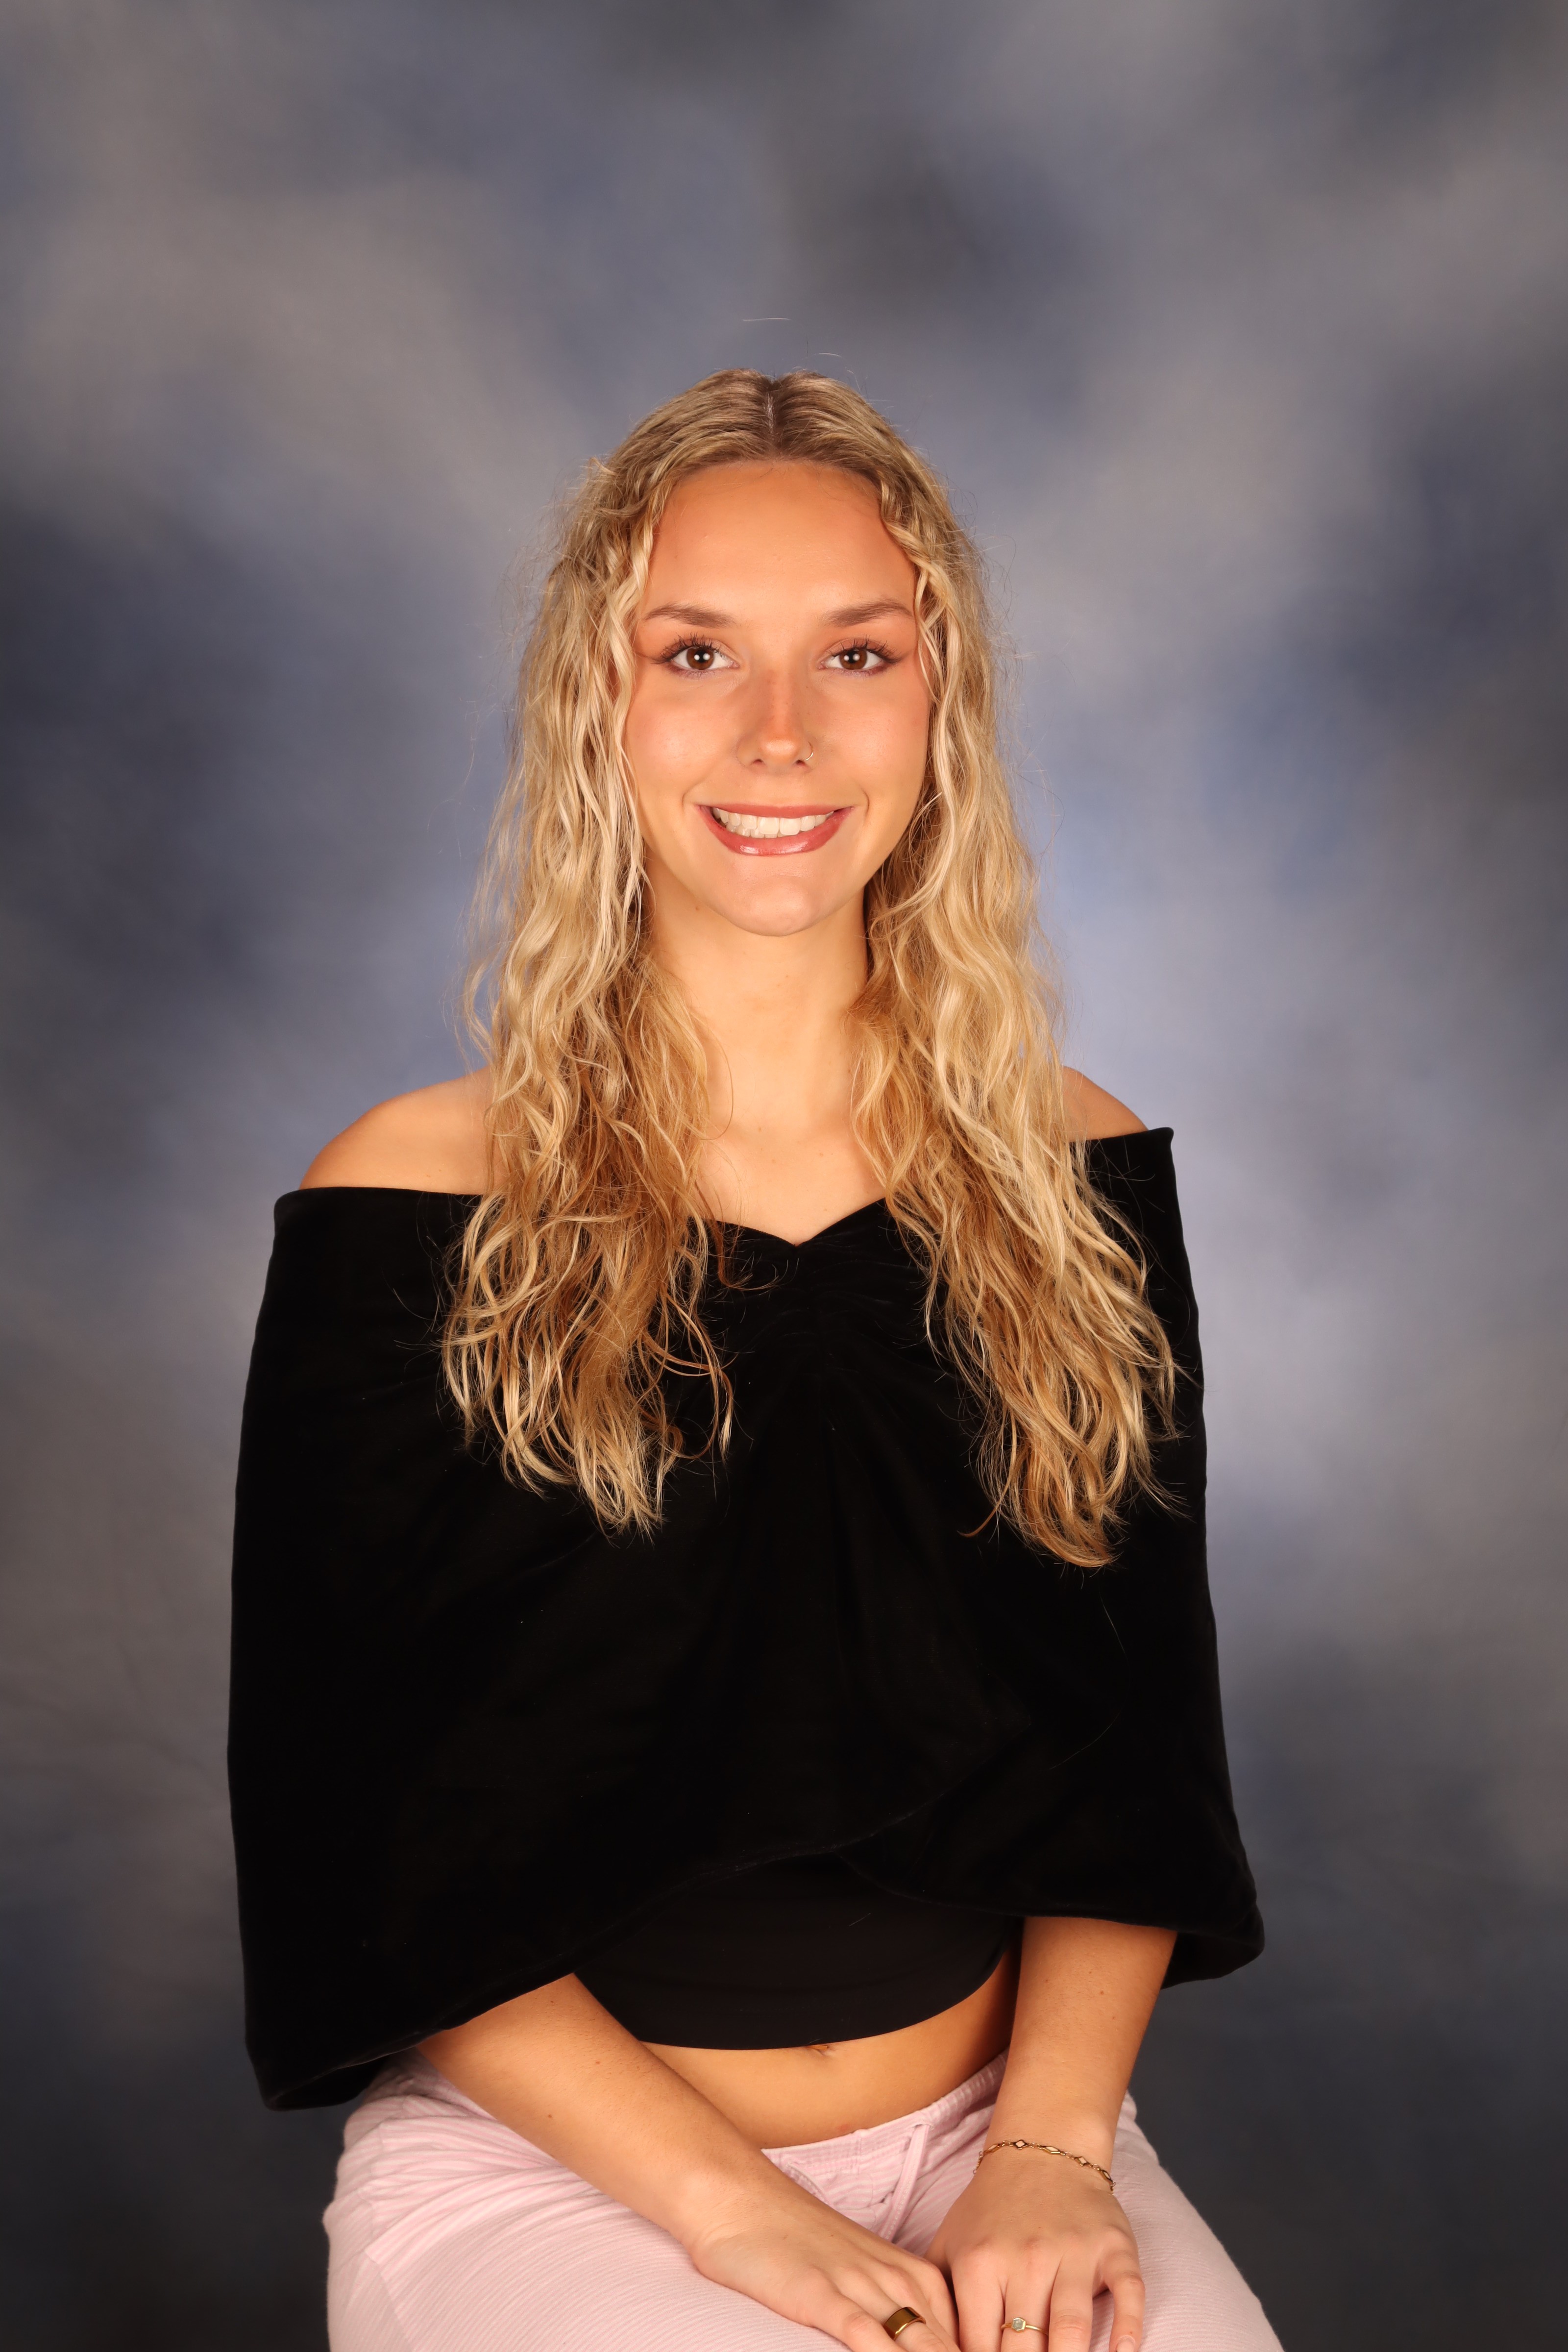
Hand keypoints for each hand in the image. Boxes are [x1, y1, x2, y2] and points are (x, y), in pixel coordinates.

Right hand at [687, 2165, 961, 2351]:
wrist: (740, 2197)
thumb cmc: (797, 2241)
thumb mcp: (860, 2275)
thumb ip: (897, 2311)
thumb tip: (925, 2342)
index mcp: (914, 2274)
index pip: (965, 2336)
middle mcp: (897, 2279)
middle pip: (948, 2346)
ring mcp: (861, 2286)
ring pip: (920, 2344)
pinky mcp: (822, 2296)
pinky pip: (866, 2337)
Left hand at [926, 2149, 1143, 2351]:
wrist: (1042, 2149)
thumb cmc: (991, 2210)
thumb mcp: (950, 2244)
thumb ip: (936, 2299)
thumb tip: (923, 2345)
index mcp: (980, 2262)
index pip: (978, 2345)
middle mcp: (1026, 2257)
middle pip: (1025, 2348)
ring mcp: (1073, 2252)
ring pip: (1072, 2329)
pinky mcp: (1113, 2247)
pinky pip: (1127, 2294)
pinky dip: (1127, 2329)